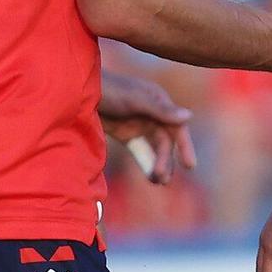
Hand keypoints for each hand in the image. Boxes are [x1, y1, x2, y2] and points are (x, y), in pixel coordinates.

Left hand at [98, 68, 195, 184]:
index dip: (185, 146)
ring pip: (154, 148)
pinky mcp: (125, 132)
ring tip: (159, 182)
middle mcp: (153, 113)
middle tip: (162, 178)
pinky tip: (149, 176)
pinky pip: (140, 150)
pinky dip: (145, 162)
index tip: (190, 165)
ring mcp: (139, 123)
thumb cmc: (109, 90)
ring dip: (158, 164)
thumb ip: (161, 110)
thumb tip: (189, 116)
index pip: (177, 127)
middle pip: (165, 141)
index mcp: (159, 101)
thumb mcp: (135, 100)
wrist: (80, 91)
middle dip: (165, 160)